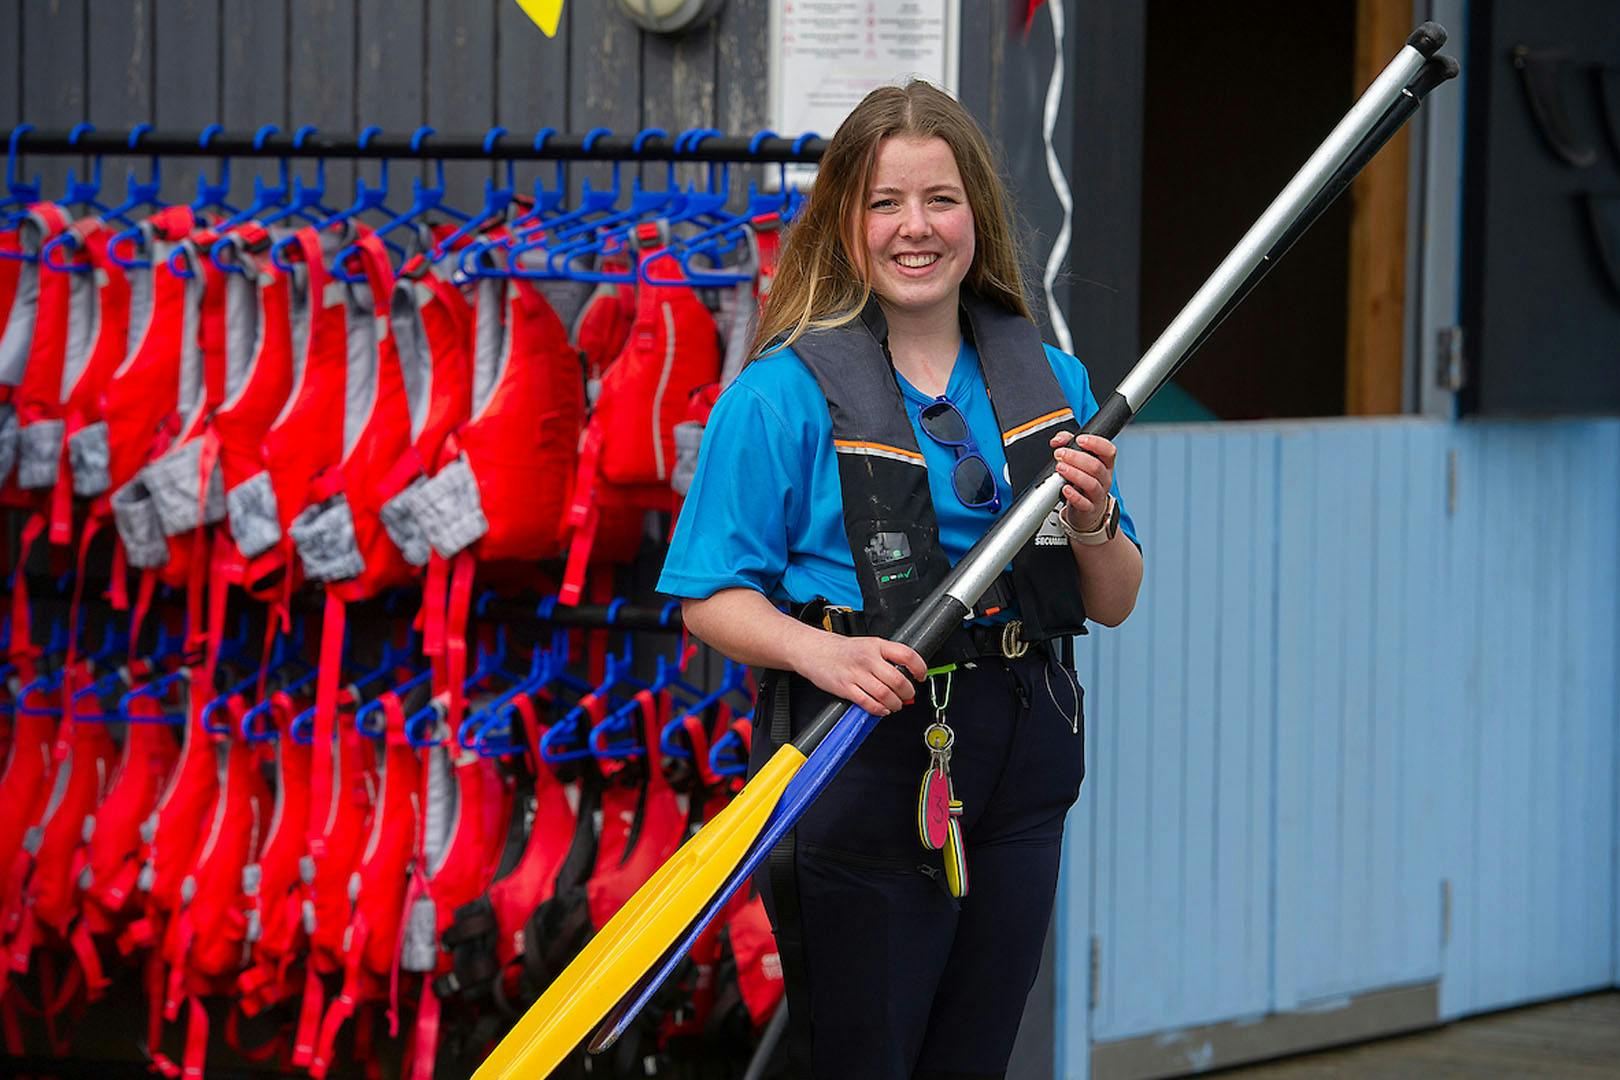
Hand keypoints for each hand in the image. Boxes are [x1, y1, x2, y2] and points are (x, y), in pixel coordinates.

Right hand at [793, 633, 925, 715]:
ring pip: (885, 694)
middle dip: (907, 692)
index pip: (906, 655)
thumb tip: (906, 673)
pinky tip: (881, 708)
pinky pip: (868, 703)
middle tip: (908, 695)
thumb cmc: (841, 650)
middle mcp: (867, 659)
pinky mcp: (845, 688)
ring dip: (895, 704)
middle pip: (898, 680)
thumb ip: (886, 657)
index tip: (921, 676)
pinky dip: (879, 709)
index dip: (919, 668)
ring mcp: (856, 674)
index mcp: (876, 645)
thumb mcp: (867, 644)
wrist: (814, 650)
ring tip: (895, 704)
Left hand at [1050, 432, 1116, 531]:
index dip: (1096, 443)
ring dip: (1074, 474)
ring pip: (1091, 483)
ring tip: (1060, 468)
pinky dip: (1073, 495)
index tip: (1080, 440)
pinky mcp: (1089, 508)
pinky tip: (1064, 489)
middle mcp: (1104, 478)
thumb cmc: (1083, 482)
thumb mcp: (1079, 461)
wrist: (1086, 510)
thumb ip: (1068, 444)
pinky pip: (1084, 503)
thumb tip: (1058, 440)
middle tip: (1060, 454)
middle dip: (1076, 457)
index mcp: (1105, 464)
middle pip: (1096, 466)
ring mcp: (1098, 494)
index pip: (1109, 450)